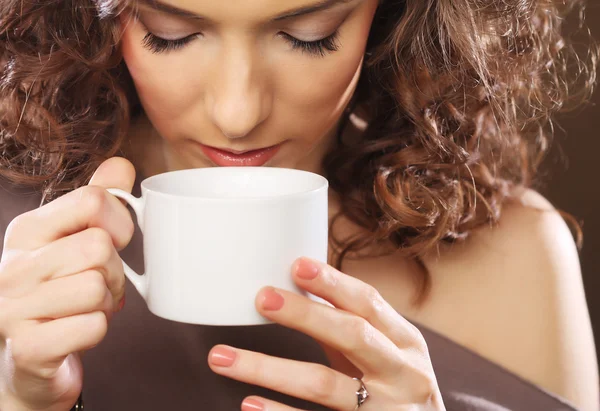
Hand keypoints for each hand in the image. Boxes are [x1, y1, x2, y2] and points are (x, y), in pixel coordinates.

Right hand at [0, 158, 134, 410]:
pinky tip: (76, 332)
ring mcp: (13, 308)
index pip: (92, 200)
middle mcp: (13, 264)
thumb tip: (122, 164)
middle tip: (99, 286)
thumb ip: (96, 202)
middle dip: (114, 271)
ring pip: (97, 287)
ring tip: (85, 309)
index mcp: (26, 230)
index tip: (115, 242)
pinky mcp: (27, 348)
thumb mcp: (72, 241)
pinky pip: (92, 326)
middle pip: (100, 247)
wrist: (26, 360)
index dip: (121, 222)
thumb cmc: (58, 293)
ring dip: (105, 304)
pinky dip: (96, 331)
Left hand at [208, 257, 444, 409]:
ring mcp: (386, 410)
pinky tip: (249, 403)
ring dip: (269, 368)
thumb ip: (348, 328)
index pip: (369, 303)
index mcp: (405, 343)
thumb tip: (297, 290)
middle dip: (306, 315)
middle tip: (262, 298)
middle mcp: (403, 374)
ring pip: (324, 385)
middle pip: (352, 336)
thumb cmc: (396, 388)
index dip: (333, 283)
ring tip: (223, 357)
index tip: (297, 265)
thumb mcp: (384, 355)